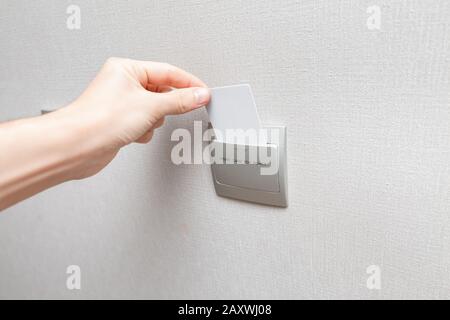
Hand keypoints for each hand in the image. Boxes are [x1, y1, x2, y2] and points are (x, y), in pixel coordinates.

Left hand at [61, 58, 210, 178]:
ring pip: (154, 110)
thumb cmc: (99, 120)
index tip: (204, 92)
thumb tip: (199, 95)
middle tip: (178, 110)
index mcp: (126, 69)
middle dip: (167, 105)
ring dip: (154, 120)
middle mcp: (122, 84)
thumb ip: (179, 101)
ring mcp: (121, 104)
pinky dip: (144, 130)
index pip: (167, 71)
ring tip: (143, 124)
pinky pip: (144, 123)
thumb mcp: (150, 106)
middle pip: (161, 91)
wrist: (77, 147)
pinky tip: (134, 134)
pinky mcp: (120, 122)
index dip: (188, 82)